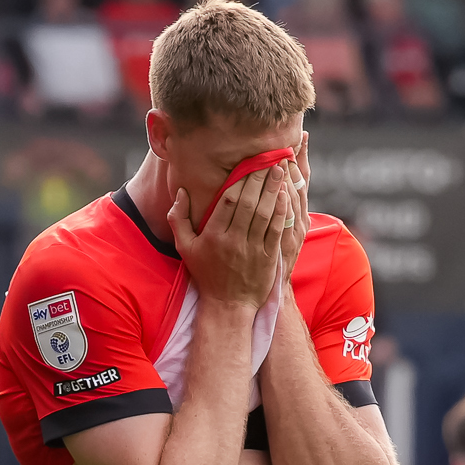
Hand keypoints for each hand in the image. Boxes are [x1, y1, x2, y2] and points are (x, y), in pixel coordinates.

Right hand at [167, 158, 299, 310]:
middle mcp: (233, 240)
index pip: (227, 200)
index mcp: (213, 236)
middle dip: (260, 178)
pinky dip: (282, 211)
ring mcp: (252, 249)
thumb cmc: (206, 274)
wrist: (228, 306)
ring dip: (274, 189)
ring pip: (265, 213)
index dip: (239, 179)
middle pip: (248, 202)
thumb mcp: (185, 248)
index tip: (248, 163)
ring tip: (281, 169)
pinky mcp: (268, 257)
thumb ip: (178, 219)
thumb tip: (181, 191)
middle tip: (269, 158)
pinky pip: (276, 229)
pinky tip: (286, 195)